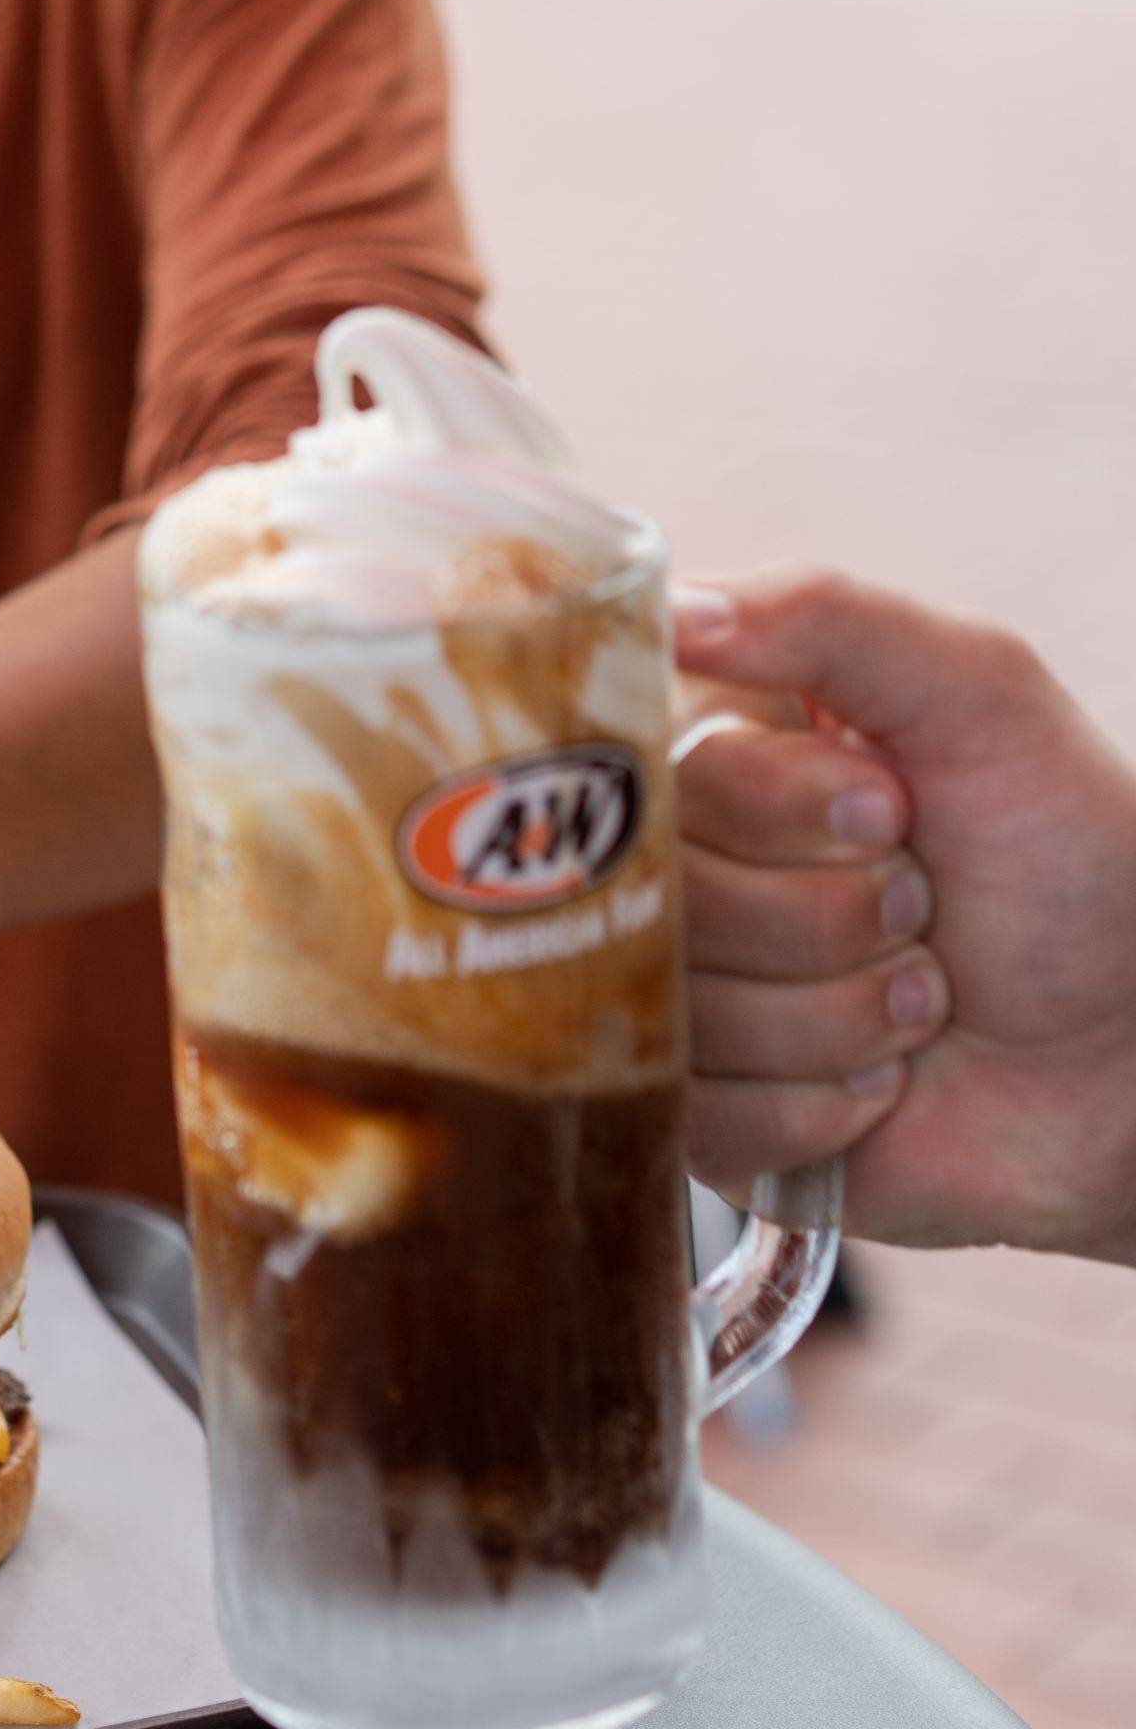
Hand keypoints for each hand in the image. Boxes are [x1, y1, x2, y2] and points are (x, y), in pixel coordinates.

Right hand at [676, 566, 1135, 1261]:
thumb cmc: (1071, 861)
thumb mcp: (979, 696)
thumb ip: (826, 619)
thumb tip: (676, 609)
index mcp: (720, 765)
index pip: (657, 777)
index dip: (785, 808)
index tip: (892, 811)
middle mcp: (681, 882)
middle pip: (669, 903)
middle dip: (830, 918)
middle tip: (919, 910)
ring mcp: (679, 1008)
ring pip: (688, 1017)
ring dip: (843, 1015)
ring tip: (920, 1003)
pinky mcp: (697, 1119)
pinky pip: (701, 1116)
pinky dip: (820, 1103)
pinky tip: (880, 1086)